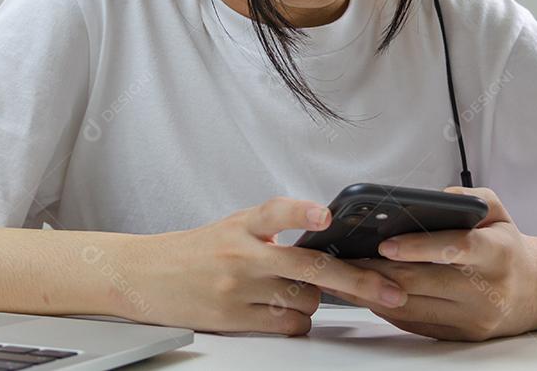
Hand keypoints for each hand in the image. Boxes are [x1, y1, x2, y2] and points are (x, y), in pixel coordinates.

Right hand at [118, 196, 406, 335]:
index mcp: (242, 224)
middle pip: (310, 267)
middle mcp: (242, 254)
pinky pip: (288, 325)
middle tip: (389, 289)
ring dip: (315, 300)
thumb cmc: (195, 251)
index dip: (303, 212)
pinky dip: (297, 320)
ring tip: (297, 292)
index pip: (276, 211)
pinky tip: (284, 311)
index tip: (326, 215)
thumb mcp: (232, 227)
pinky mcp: (235, 318)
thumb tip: (323, 240)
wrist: (147, 275)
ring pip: (305, 300)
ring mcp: (238, 288)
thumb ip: (272, 230)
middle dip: (357, 280)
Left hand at [317, 187, 536, 340]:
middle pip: (423, 282)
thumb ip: (470, 197)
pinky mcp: (460, 335)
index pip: (455, 248)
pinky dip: (385, 307)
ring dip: (372, 291)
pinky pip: (415, 323)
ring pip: (412, 307)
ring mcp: (473, 317)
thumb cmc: (506, 246)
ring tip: (343, 276)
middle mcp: (486, 289)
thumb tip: (432, 197)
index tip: (385, 243)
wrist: (534, 292)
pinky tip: (363, 293)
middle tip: (344, 259)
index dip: (418, 247)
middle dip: (378, 270)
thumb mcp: (498, 212)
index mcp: (496, 253)